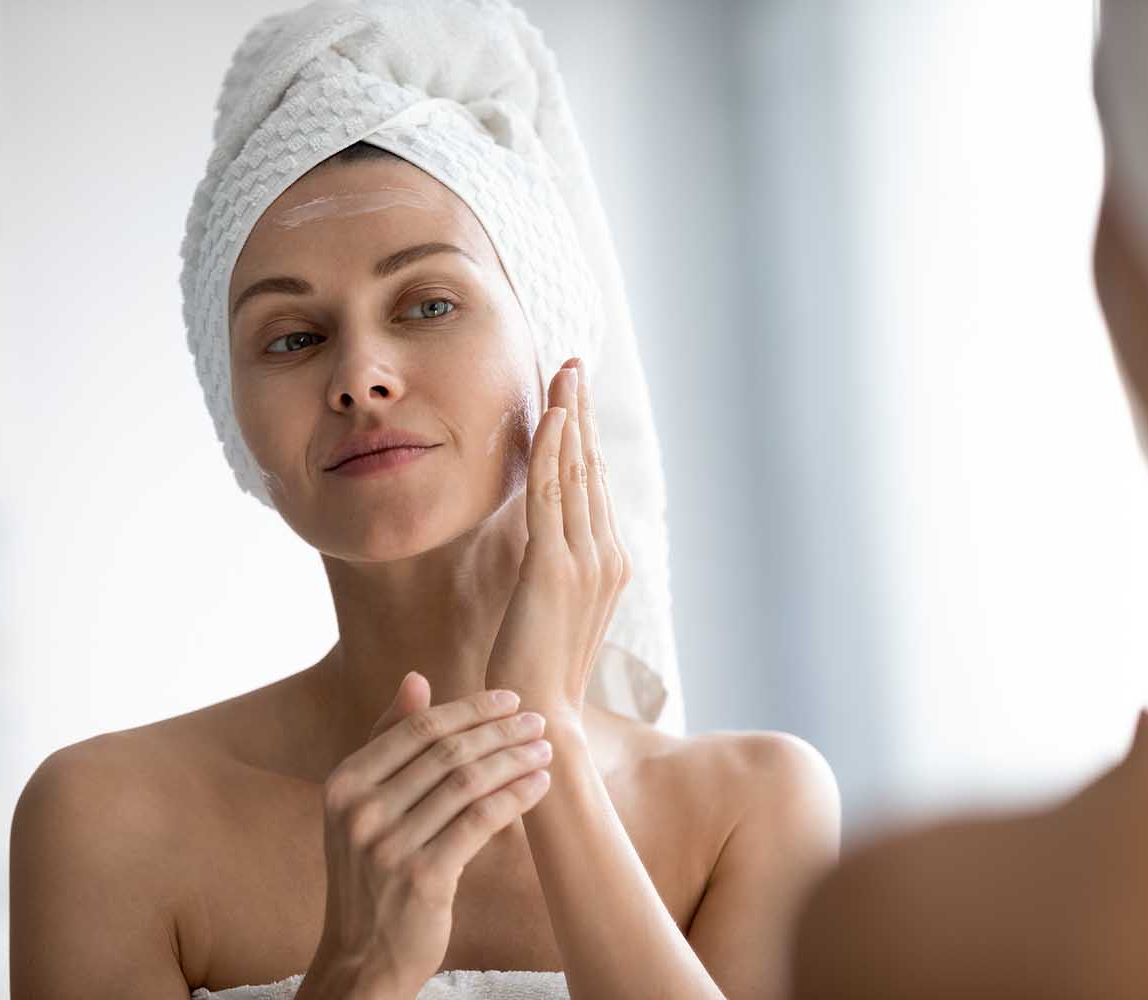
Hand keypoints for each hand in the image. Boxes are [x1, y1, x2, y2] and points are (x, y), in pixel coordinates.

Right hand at [309, 672, 554, 997]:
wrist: (362, 957)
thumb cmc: (371, 874)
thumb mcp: (363, 806)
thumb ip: (388, 742)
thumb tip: (417, 678)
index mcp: (344, 784)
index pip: (417, 729)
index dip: (469, 709)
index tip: (509, 698)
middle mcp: (361, 811)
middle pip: (446, 752)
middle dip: (499, 731)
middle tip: (537, 720)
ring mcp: (389, 846)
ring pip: (467, 783)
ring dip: (514, 760)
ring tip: (545, 749)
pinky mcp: (422, 878)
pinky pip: (480, 822)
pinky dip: (515, 797)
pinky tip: (540, 785)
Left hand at [484, 357, 631, 719]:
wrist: (542, 721)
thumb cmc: (538, 674)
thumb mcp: (553, 613)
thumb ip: (555, 573)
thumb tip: (543, 546)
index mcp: (609, 564)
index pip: (596, 486)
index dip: (586, 436)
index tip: (575, 396)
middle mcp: (608, 556)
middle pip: (594, 467)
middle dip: (583, 411)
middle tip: (574, 364)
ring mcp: (586, 561)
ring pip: (578, 471)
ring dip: (570, 415)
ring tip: (564, 371)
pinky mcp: (554, 569)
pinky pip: (554, 495)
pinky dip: (553, 450)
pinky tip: (550, 415)